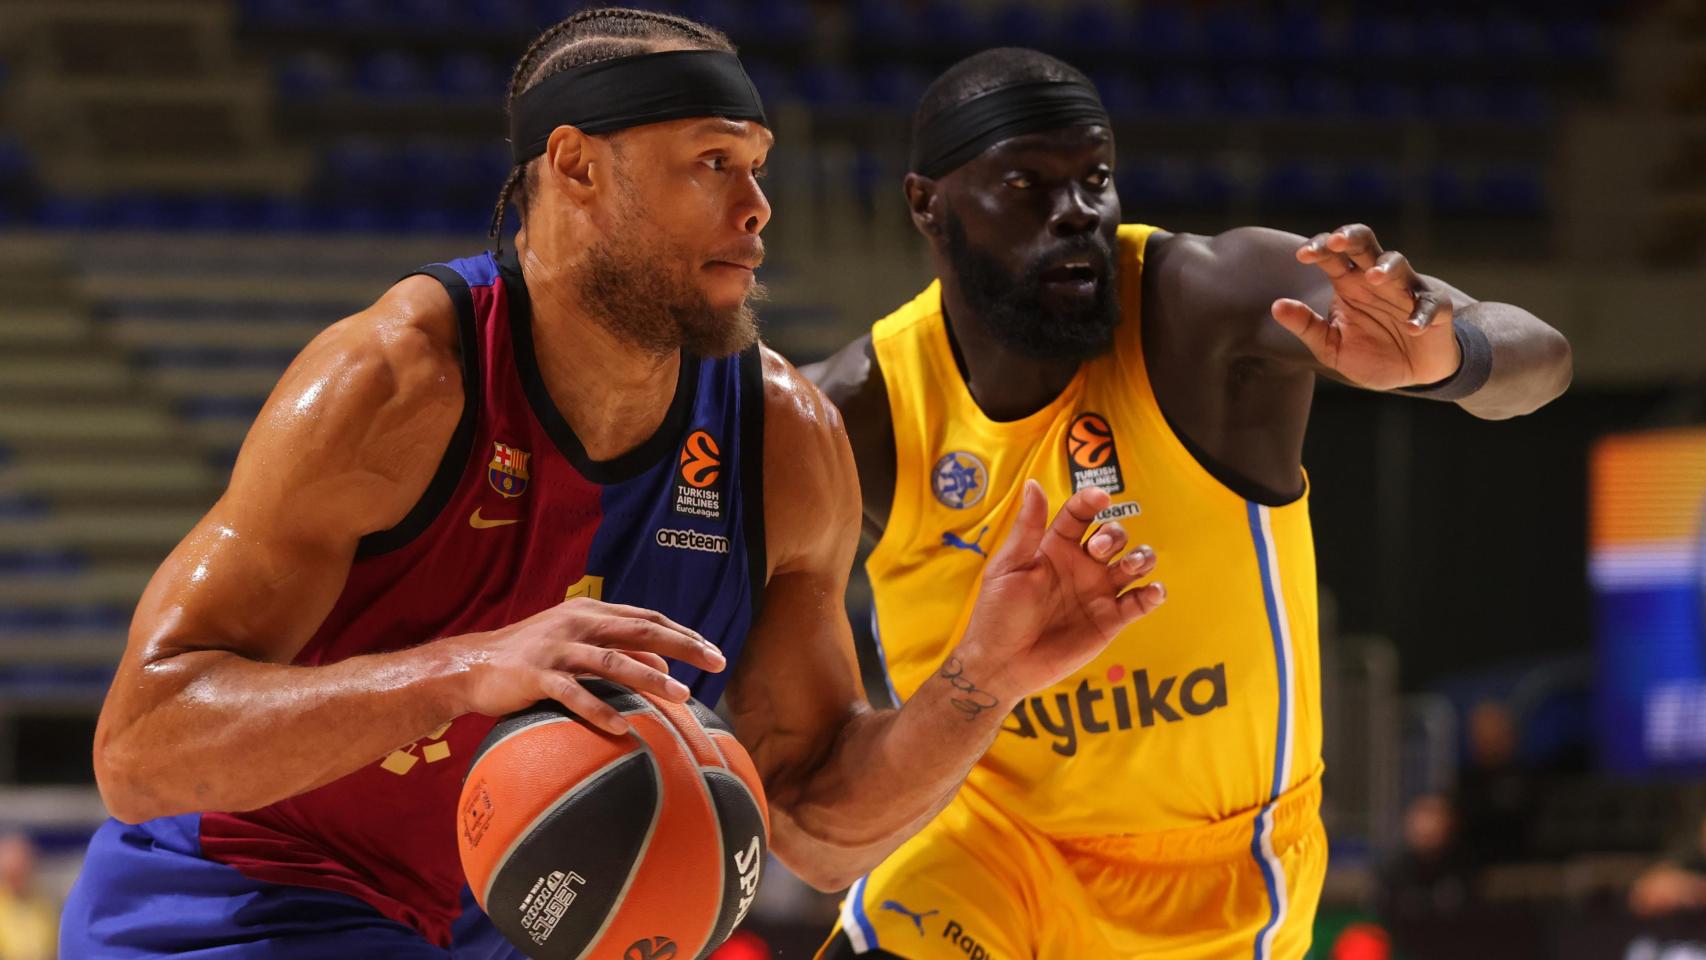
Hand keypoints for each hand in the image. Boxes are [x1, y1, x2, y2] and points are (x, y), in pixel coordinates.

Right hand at [443, 598, 726, 733]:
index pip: (647, 619)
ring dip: (650, 678)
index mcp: (590, 612)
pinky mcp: (536, 677)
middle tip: (717, 662)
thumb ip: (616, 648)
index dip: (682, 633)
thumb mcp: (576, 643)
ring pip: (612, 661)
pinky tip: (623, 728)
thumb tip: (662, 663)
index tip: (713, 651)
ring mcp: (557, 650)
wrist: (471, 665)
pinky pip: (573, 694)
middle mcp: (577, 624)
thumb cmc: (531, 657)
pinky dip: (599, 710)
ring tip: (682, 695)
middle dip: (683, 646)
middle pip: (640, 631)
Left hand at [955, 482, 1163, 703]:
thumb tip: (1033, 484)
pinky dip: (1153, 595)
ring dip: (1141, 557)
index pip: (1080, 514)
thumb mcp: (1008, 567)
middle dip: (1114, 535)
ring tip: (1132, 567)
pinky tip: (1153, 592)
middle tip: (1098, 550)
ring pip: (1134, 564)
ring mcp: (1098, 592)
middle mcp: (1082, 565)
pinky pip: (1139, 603)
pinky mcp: (1110, 620)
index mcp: (1056, 547)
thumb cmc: (998, 614)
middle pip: (1113, 535)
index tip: (1100, 498)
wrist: (1002, 663)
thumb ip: (1027, 528)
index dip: (1091, 502)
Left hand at [1271, 223, 1461, 389]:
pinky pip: (1430, 304)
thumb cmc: (1370, 353)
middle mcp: (1376, 279)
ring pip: (1398, 263)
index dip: (1319, 248)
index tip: (1302, 255)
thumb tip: (1276, 306)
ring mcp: (1406, 290)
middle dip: (1350, 237)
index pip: (1332, 255)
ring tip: (1374, 277)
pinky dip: (1421, 314)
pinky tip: (1410, 327)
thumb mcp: (1330, 347)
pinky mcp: (1434, 308)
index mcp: (1348, 283)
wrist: (1411, 375)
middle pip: (1365, 243)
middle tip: (1336, 241)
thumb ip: (1306, 326)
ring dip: (1386, 267)